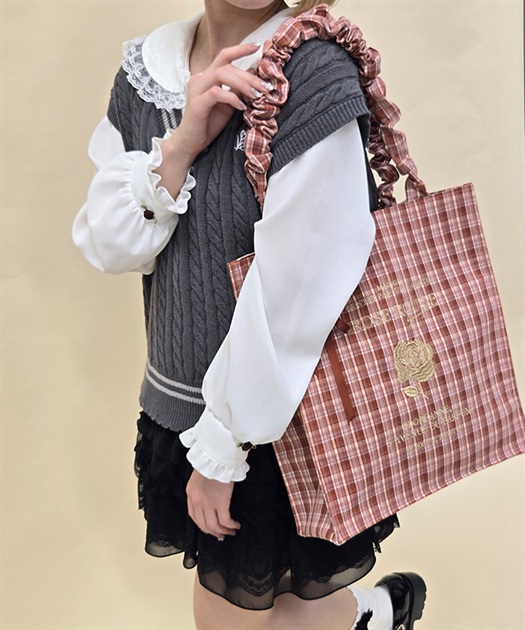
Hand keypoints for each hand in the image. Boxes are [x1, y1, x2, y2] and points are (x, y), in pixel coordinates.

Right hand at [172, 42, 273, 158]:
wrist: (191, 143)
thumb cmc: (209, 124)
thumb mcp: (229, 104)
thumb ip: (238, 89)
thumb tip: (254, 74)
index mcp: (208, 77)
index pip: (224, 56)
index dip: (240, 49)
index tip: (258, 47)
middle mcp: (200, 79)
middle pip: (227, 66)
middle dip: (249, 76)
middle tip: (265, 87)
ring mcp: (197, 90)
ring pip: (221, 74)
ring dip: (243, 83)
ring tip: (256, 96)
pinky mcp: (197, 103)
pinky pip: (217, 92)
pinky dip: (232, 97)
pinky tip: (241, 107)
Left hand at [186, 469, 240, 539]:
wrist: (217, 457)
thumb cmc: (210, 462)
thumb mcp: (199, 476)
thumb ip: (200, 488)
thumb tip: (208, 497)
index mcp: (191, 494)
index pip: (193, 516)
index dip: (202, 525)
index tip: (209, 528)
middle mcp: (197, 501)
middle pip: (203, 525)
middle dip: (213, 532)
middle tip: (221, 535)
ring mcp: (208, 503)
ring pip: (214, 526)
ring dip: (223, 532)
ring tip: (230, 532)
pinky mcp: (221, 503)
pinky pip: (225, 521)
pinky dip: (231, 526)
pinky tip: (235, 525)